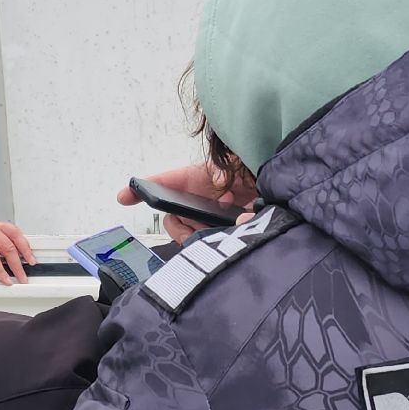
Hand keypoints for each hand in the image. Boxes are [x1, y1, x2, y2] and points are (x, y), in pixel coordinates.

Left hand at [0, 210, 35, 285]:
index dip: (1, 271)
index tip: (6, 280)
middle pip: (8, 249)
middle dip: (17, 266)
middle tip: (22, 278)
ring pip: (15, 236)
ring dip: (25, 250)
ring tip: (31, 262)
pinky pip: (13, 230)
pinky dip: (22, 239)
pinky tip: (25, 247)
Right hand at [117, 163, 257, 243]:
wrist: (284, 189)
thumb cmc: (260, 169)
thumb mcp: (242, 166)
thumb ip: (228, 172)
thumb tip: (221, 185)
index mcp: (201, 178)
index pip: (166, 182)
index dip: (143, 188)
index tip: (124, 197)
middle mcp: (203, 199)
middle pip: (174, 217)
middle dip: (180, 225)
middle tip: (196, 228)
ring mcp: (214, 218)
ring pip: (191, 233)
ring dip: (202, 234)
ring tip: (224, 224)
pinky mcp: (227, 233)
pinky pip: (209, 243)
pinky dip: (217, 242)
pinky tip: (235, 229)